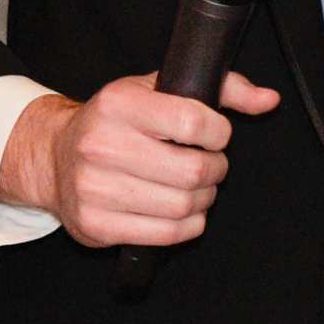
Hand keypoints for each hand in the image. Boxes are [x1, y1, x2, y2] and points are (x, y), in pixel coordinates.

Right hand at [4, 72, 279, 248]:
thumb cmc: (115, 124)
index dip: (219, 133)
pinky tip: (181, 211)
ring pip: (183, 206)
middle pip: (193, 171)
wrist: (55, 158)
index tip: (214, 135)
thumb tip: (268, 100)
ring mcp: (95, 188)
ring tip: (194, 187)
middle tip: (207, 165)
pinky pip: (166, 234)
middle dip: (214, 170)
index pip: (195, 122)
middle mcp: (101, 144)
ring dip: (202, 200)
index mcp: (118, 104)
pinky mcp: (96, 224)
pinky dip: (188, 225)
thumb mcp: (158, 90)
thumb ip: (219, 89)